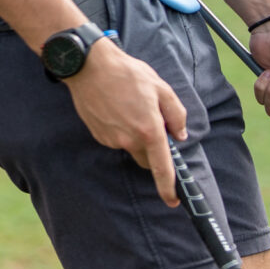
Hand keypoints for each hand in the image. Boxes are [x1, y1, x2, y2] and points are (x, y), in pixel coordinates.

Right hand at [65, 39, 188, 203]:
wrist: (89, 67)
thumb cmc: (127, 74)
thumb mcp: (161, 88)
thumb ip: (176, 114)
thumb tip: (179, 135)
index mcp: (149, 130)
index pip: (162, 167)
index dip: (169, 187)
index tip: (172, 201)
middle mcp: (130, 139)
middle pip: (146, 159)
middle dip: (152, 151)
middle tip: (152, 124)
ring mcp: (112, 139)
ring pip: (130, 147)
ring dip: (135, 136)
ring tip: (130, 107)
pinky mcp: (99, 135)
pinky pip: (116, 140)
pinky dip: (121, 130)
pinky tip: (117, 109)